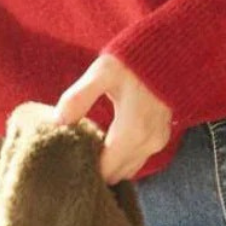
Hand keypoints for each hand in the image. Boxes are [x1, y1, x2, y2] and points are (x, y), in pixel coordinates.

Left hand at [54, 53, 173, 182]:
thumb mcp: (102, 74)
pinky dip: (122, 159)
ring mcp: (157, 142)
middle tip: (72, 161)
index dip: (85, 170)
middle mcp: (148, 143)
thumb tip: (57, 121)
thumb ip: (79, 98)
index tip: (67, 165)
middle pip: (116, 174)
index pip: (106, 169)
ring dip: (110, 167)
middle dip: (96, 171)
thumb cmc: (132, 62)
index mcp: (132, 131)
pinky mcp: (161, 138)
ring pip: (128, 169)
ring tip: (87, 154)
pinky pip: (137, 159)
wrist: (168, 52)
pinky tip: (105, 146)